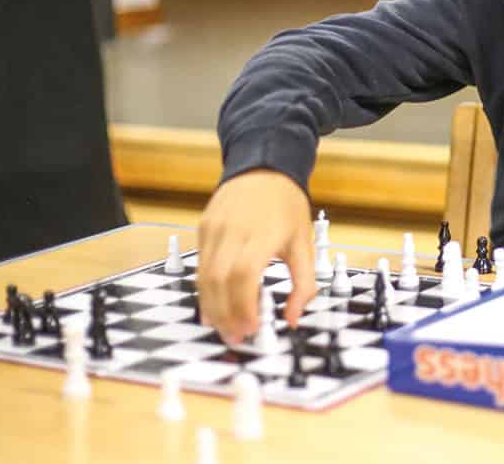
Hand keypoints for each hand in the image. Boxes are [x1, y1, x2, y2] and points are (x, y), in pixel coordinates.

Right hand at [196, 169, 316, 344]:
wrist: (264, 166)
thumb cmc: (286, 204)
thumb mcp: (304, 242)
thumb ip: (304, 283)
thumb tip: (294, 318)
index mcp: (262, 232)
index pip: (243, 275)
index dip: (244, 306)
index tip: (252, 328)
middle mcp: (233, 230)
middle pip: (218, 281)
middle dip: (226, 315)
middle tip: (237, 338)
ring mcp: (214, 228)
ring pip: (203, 276)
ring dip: (212, 307)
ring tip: (225, 328)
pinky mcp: (203, 227)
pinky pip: (199, 265)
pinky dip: (205, 290)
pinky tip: (214, 306)